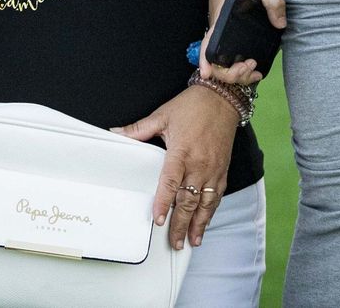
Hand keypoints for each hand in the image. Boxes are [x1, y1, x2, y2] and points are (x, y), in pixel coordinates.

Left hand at [112, 85, 237, 249]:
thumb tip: (116, 132)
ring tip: (192, 240)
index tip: (159, 219)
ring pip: (206, 203)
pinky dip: (211, 211)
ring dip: (199, 224)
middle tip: (174, 241)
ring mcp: (213, 169)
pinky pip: (217, 196)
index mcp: (182, 151)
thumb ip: (138, 129)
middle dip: (181, 223)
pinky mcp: (223, 170)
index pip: (171, 182)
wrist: (222, 98)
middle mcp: (199, 164)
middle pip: (189, 200)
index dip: (164, 202)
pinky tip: (205, 222)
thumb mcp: (162, 115)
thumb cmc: (193, 106)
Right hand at [199, 0, 284, 87]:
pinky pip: (233, 63)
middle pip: (216, 63)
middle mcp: (220, 35)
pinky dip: (242, 73)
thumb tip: (280, 24)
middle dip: (231, 73)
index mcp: (221, 23)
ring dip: (238, 76)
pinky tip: (255, 72)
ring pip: (225, 67)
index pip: (206, 44)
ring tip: (254, 71)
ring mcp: (226, 41)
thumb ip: (272, 1)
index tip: (207, 73)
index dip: (204, 60)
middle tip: (250, 65)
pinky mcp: (234, 43)